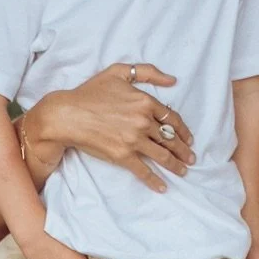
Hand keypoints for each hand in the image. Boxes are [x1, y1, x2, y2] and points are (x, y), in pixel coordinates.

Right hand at [21, 63, 195, 191]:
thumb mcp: (119, 72)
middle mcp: (143, 122)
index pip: (173, 118)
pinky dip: (155, 180)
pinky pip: (143, 170)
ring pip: (162, 155)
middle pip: (171, 139)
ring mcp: (134, 140)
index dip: (184, 130)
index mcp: (145, 102)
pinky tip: (163, 187)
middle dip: (184, 151)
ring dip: (176, 165)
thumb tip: (173, 81)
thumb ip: (148, 72)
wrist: (67, 115)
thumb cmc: (90, 92)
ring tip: (183, 171)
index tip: (189, 138)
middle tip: (191, 158)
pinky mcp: (122, 156)